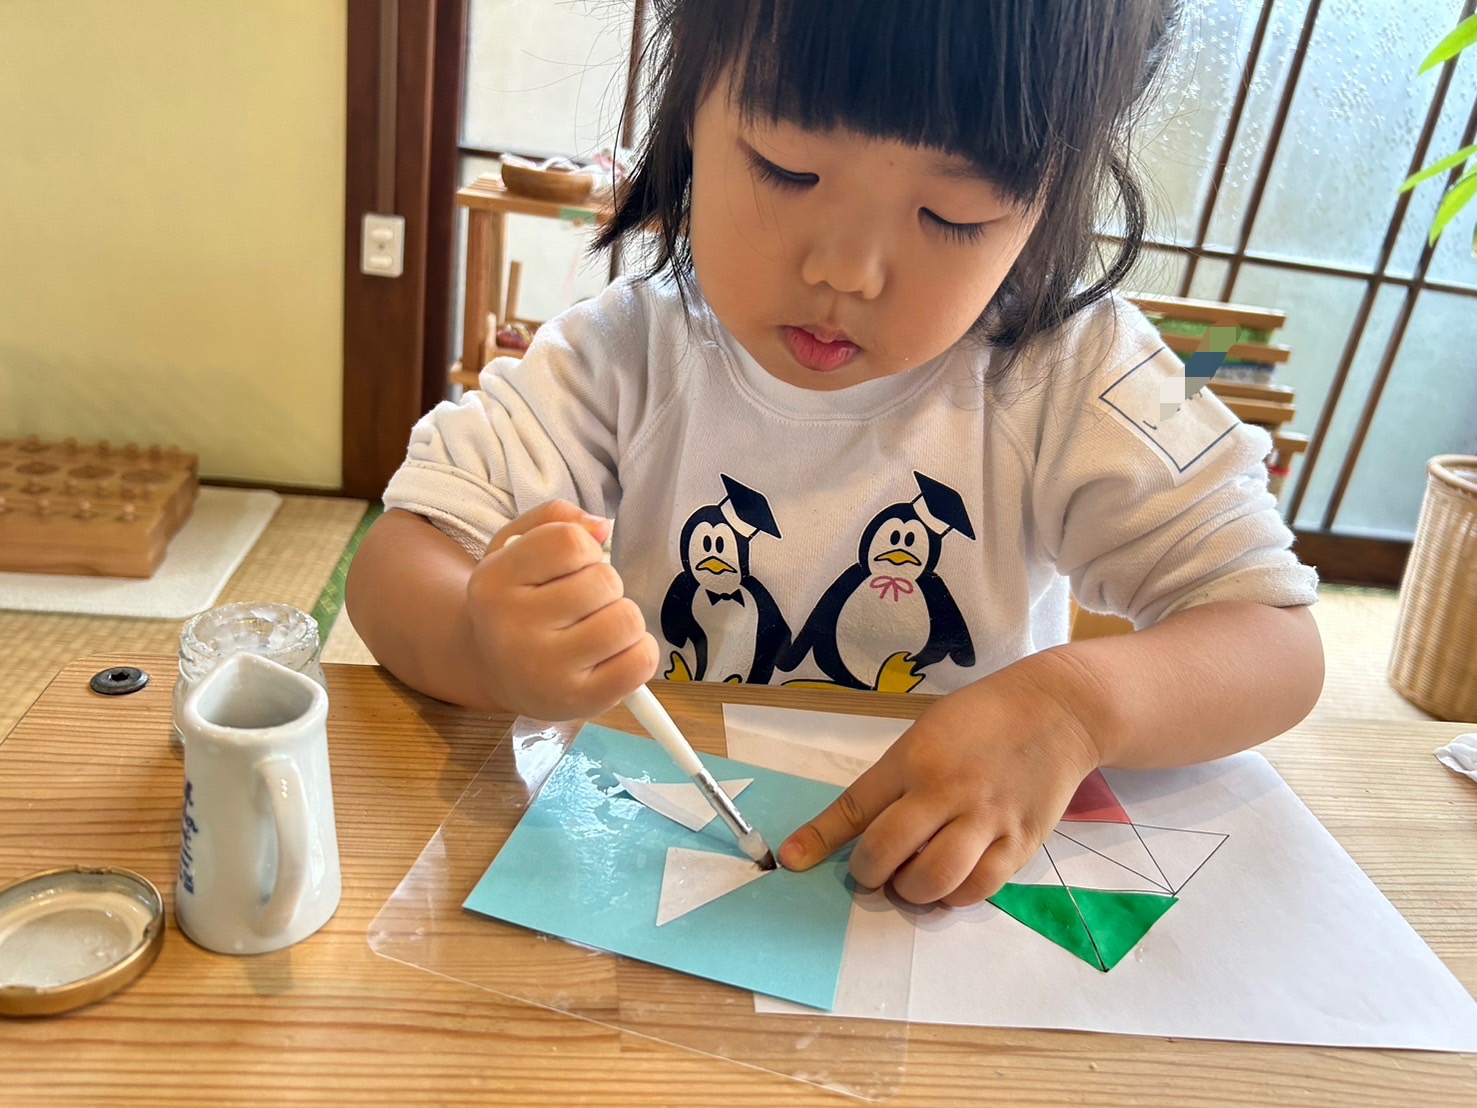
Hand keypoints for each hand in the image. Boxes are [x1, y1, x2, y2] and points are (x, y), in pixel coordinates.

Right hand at [467, 500, 658, 719]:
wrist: (490, 666)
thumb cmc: (515, 599)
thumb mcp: (516, 546)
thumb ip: (556, 519)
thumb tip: (602, 528)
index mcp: (494, 581)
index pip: (570, 542)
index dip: (584, 548)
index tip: (570, 566)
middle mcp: (512, 629)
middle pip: (605, 581)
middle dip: (605, 586)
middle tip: (581, 604)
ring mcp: (545, 671)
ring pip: (627, 620)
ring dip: (622, 617)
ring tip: (594, 627)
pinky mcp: (578, 702)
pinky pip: (641, 661)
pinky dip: (639, 651)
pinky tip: (611, 653)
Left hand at [777, 655, 1101, 905]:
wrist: (1057, 710)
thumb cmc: (981, 718)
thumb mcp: (925, 733)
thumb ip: (894, 780)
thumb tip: (862, 829)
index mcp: (915, 758)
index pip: (856, 806)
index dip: (819, 839)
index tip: (792, 860)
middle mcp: (947, 790)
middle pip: (887, 850)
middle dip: (868, 873)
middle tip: (873, 872)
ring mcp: (987, 819)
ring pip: (933, 879)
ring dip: (910, 892)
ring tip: (910, 881)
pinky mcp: (1021, 843)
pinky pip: (979, 888)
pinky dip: (955, 897)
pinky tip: (949, 884)